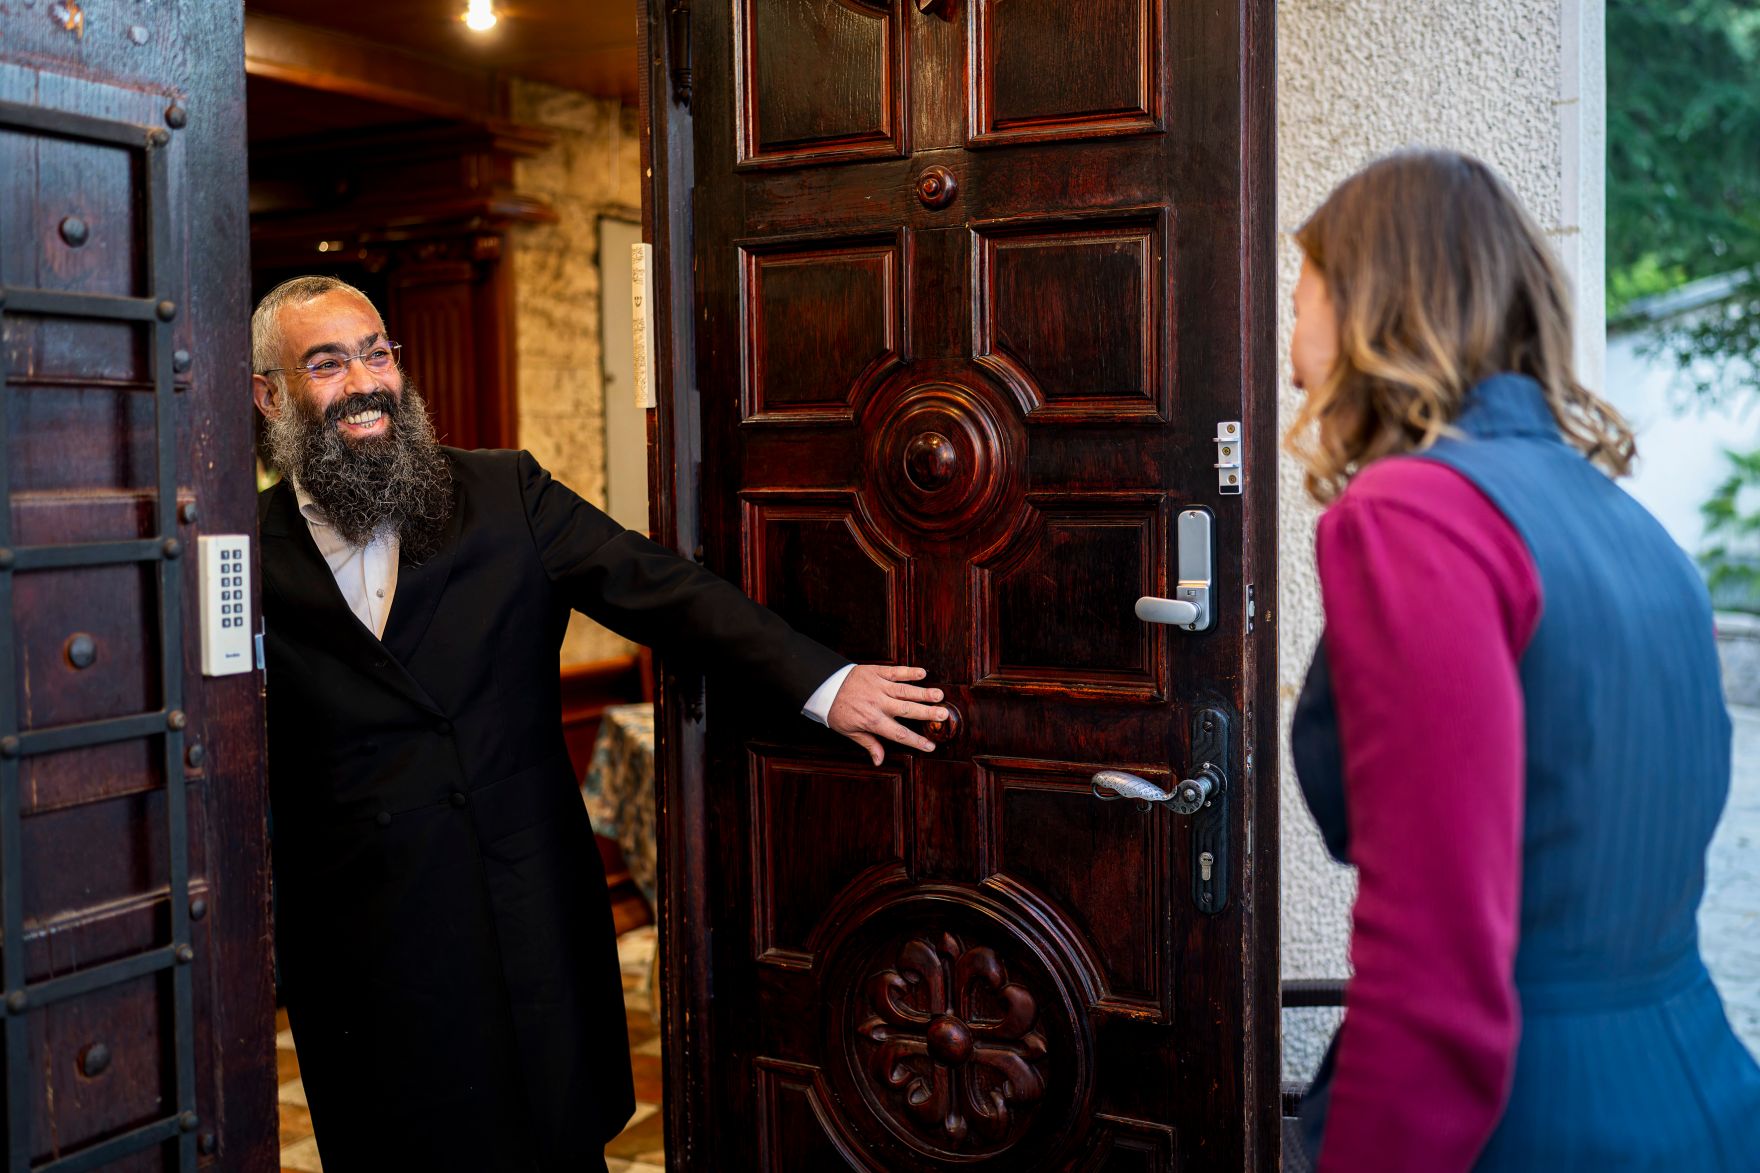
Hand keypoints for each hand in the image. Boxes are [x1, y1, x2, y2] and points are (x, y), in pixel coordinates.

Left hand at [826, 665, 946, 764]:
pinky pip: (895, 672)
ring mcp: (878, 686)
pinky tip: (923, 673)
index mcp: (872, 721)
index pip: (899, 733)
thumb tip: (879, 761)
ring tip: (939, 695)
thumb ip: (869, 744)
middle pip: (907, 710)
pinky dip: (909, 672)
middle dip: (927, 713)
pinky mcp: (876, 672)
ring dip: (923, 693)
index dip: (916, 741)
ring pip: (905, 690)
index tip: (931, 746)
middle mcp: (878, 703)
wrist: (823, 687)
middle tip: (944, 715)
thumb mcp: (850, 731)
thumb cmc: (837, 711)